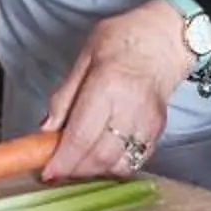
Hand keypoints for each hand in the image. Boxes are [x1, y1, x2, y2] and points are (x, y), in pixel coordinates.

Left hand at [40, 2, 192, 183]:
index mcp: (106, 86)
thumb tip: (46, 130)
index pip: (81, 136)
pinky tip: (101, 156)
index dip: (62, 161)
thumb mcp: (84, 58)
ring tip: (78, 161)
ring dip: (93, 171)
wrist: (164, 39)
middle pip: (99, 157)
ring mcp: (147, 122)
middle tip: (58, 166)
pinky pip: (134, 161)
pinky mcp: (158, 130)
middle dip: (74, 170)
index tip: (48, 172)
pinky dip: (114, 167)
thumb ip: (64, 96)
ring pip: (117, 165)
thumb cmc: (122, 40)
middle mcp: (129, 108)